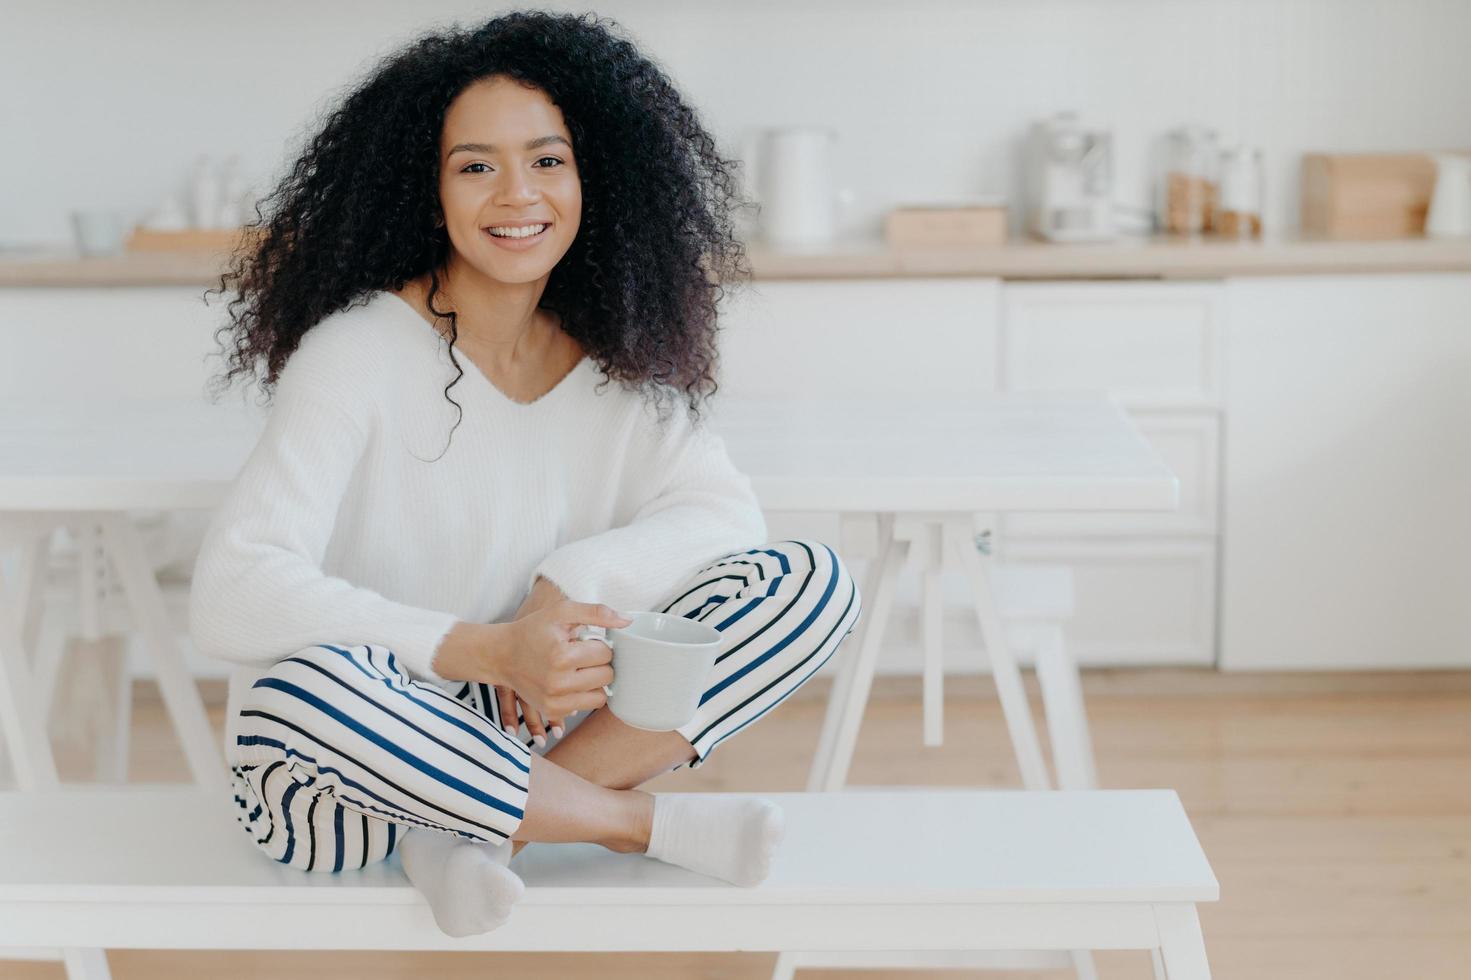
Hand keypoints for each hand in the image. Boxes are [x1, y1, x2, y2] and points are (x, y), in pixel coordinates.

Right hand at [498, 588, 629, 744]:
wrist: (501, 654)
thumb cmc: (532, 630)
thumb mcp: (561, 612)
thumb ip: (597, 612)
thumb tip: (627, 621)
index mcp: (562, 655)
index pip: (606, 654)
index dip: (599, 645)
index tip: (584, 642)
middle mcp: (558, 682)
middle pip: (606, 677)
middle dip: (599, 664)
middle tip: (582, 656)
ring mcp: (554, 701)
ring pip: (600, 697)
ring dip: (595, 682)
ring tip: (579, 669)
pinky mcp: (551, 711)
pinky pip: (584, 707)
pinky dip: (583, 695)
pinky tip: (571, 682)